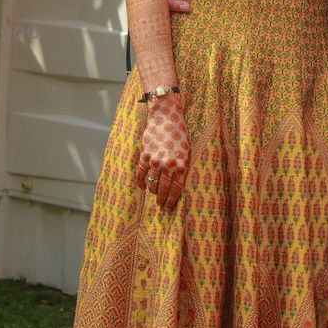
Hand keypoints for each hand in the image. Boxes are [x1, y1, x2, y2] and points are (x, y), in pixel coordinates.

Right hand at [135, 95, 189, 210]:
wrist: (166, 118)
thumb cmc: (179, 135)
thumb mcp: (186, 153)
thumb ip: (181, 168)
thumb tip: (176, 186)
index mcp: (181, 165)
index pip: (175, 190)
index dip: (171, 201)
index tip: (168, 209)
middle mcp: (168, 165)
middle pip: (163, 189)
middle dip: (162, 201)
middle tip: (161, 208)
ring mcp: (155, 161)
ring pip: (152, 183)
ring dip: (152, 192)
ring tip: (154, 196)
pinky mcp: (144, 156)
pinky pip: (140, 174)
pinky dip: (140, 182)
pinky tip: (142, 187)